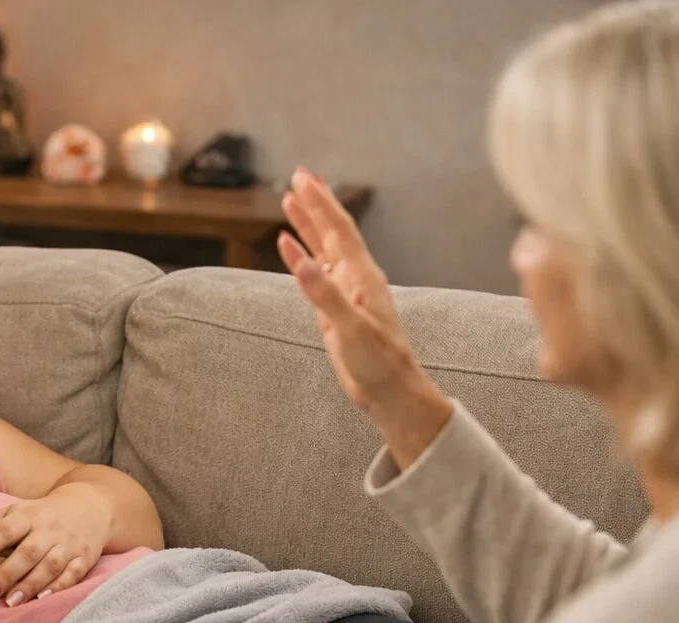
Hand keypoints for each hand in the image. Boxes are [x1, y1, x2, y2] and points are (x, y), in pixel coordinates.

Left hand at [0, 489, 110, 607]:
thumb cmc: (42, 515)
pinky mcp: (84, 558)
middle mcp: (49, 529)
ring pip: (50, 566)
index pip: (5, 529)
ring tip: (10, 602)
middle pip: (27, 552)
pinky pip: (73, 574)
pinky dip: (58, 587)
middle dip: (7, 573)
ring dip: (30, 585)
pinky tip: (42, 599)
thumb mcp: (18, 510)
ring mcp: (68, 544)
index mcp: (28, 516)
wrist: (89, 509)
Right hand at [277, 169, 453, 468]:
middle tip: (297, 175)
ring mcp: (345, 293)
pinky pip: (315, 274)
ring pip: (324, 248)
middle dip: (315, 202)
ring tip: (289, 200)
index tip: (302, 179)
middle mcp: (355, 278)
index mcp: (361, 276)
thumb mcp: (352, 329)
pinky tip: (288, 246)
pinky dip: (301, 256)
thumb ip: (325, 296)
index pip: (338, 230)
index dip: (320, 203)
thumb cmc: (378, 362)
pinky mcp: (335, 310)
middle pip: (332, 230)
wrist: (390, 391)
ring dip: (307, 224)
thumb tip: (302, 263)